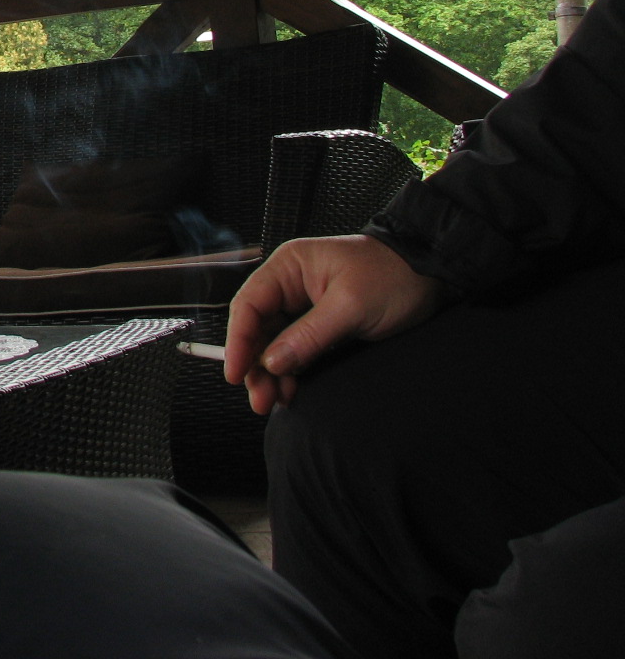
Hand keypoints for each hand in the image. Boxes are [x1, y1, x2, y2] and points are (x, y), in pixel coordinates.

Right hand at [225, 234, 448, 413]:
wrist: (431, 274)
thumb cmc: (393, 276)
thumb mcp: (351, 306)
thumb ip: (309, 335)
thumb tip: (273, 362)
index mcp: (289, 266)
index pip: (249, 304)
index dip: (238, 341)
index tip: (236, 373)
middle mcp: (289, 283)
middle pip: (257, 328)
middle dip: (255, 364)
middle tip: (259, 399)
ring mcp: (302, 304)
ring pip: (273, 342)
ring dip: (271, 373)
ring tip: (272, 401)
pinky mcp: (317, 322)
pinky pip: (293, 348)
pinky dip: (290, 370)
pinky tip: (289, 389)